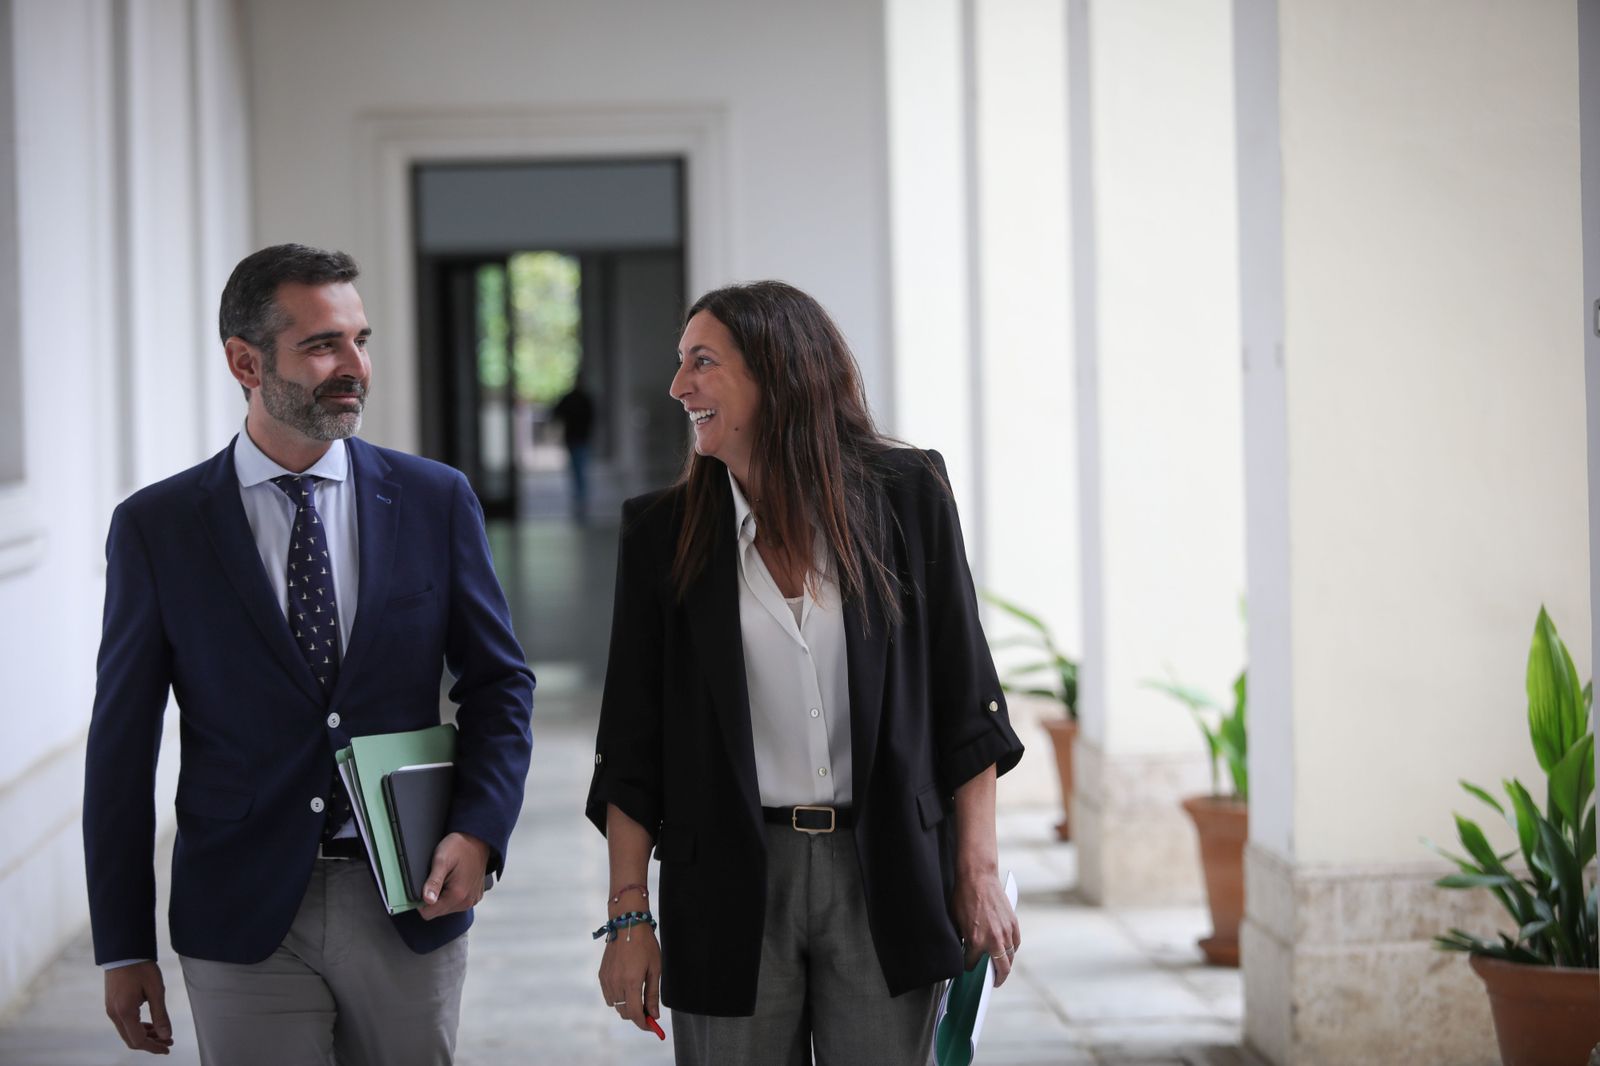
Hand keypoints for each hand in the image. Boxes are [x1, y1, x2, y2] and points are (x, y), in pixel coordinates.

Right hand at [104, 961, 172, 1054]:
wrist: (124, 951)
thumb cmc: (141, 968)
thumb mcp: (156, 990)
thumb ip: (161, 1015)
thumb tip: (167, 1034)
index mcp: (125, 1012)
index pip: (138, 1040)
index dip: (154, 1047)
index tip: (168, 1048)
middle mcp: (114, 1014)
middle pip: (131, 1039)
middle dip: (151, 1043)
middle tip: (169, 1041)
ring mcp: (111, 1010)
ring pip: (127, 1032)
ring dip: (145, 1036)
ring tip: (163, 1033)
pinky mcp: (112, 1005)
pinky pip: (124, 1024)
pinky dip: (137, 1027)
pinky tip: (151, 1025)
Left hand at [417, 831, 489, 919]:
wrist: (478, 839)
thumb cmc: (459, 847)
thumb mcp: (441, 860)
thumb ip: (433, 882)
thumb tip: (427, 900)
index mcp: (457, 895)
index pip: (428, 913)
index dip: (420, 902)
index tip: (424, 886)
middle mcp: (467, 901)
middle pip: (437, 911)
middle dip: (432, 898)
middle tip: (437, 878)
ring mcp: (472, 900)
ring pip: (447, 908)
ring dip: (442, 896)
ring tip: (447, 877)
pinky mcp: (475, 897)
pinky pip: (457, 903)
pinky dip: (452, 894)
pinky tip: (455, 879)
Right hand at [597, 922, 661, 1032]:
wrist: (627, 925)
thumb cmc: (645, 945)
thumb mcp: (655, 969)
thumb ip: (653, 994)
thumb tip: (654, 1015)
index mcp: (631, 982)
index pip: (635, 1014)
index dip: (644, 1024)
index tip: (652, 1026)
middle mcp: (616, 983)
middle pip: (625, 1013)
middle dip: (637, 1016)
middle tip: (648, 1011)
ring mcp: (606, 979)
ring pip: (616, 1006)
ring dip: (627, 1007)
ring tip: (639, 996)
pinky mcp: (602, 975)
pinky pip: (608, 996)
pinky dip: (617, 998)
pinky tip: (627, 988)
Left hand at [952, 867, 1021, 987]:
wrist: (978, 877)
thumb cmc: (964, 897)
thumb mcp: (956, 921)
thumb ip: (963, 939)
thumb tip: (965, 950)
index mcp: (976, 941)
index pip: (972, 965)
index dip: (969, 967)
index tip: (968, 969)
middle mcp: (993, 940)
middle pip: (1000, 968)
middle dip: (996, 978)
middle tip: (993, 982)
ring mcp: (1006, 932)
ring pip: (1010, 957)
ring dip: (1006, 964)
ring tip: (1001, 968)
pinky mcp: (1013, 924)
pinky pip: (1016, 944)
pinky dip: (1012, 950)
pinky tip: (1008, 952)